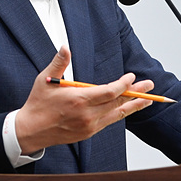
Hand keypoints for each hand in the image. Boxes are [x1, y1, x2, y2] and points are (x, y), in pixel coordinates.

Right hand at [14, 46, 154, 154]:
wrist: (30, 130)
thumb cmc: (38, 104)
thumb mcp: (45, 80)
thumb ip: (59, 63)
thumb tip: (65, 48)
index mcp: (79, 100)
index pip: (109, 92)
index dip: (123, 85)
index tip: (131, 77)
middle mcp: (87, 115)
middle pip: (118, 103)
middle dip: (136, 94)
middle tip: (150, 86)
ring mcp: (89, 126)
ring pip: (117, 115)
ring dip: (133, 106)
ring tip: (148, 100)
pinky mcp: (88, 132)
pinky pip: (109, 122)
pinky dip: (120, 114)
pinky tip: (127, 109)